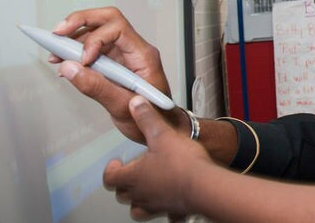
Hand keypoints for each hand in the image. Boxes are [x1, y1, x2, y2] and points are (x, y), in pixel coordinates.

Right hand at [50, 7, 175, 142]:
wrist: (160, 126)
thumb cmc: (152, 117)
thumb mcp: (123, 106)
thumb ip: (96, 87)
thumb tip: (69, 68)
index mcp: (143, 55)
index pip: (118, 28)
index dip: (95, 39)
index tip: (83, 60)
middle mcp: (135, 50)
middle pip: (107, 20)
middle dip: (81, 22)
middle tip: (57, 33)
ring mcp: (125, 55)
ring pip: (98, 32)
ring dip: (74, 39)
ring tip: (55, 54)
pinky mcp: (115, 63)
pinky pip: (94, 49)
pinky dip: (77, 53)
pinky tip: (64, 64)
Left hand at [104, 96, 212, 220]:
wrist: (204, 184)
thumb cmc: (182, 163)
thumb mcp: (162, 134)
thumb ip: (147, 118)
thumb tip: (135, 104)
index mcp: (134, 176)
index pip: (110, 178)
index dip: (110, 170)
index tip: (115, 163)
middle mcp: (142, 194)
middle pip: (123, 195)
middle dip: (123, 185)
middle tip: (129, 174)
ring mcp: (157, 204)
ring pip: (138, 210)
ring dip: (138, 202)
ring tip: (144, 193)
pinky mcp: (173, 210)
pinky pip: (167, 215)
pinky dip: (166, 211)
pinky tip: (172, 206)